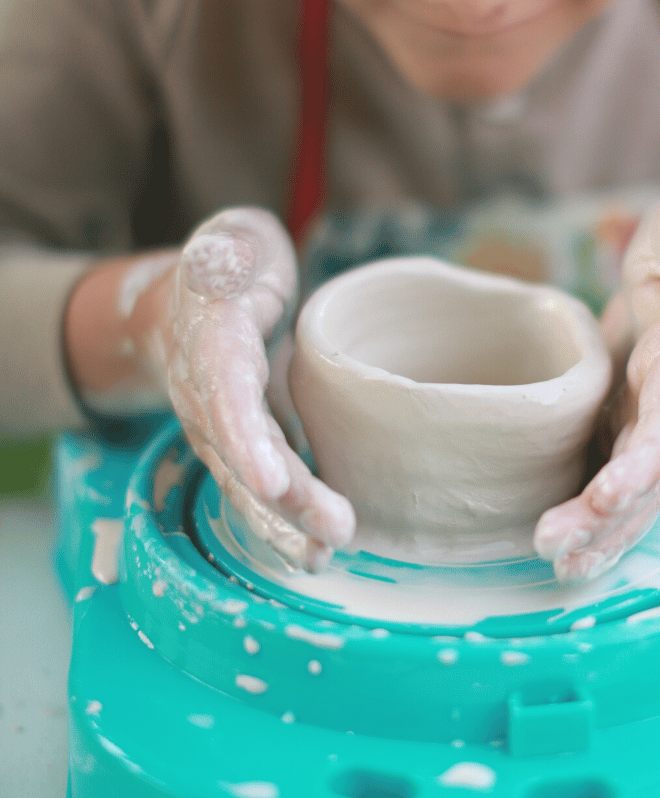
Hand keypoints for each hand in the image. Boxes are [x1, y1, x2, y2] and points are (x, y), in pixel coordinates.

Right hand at [65, 208, 354, 570]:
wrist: (187, 300)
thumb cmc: (226, 265)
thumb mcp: (227, 242)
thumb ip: (226, 252)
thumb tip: (221, 261)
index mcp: (209, 338)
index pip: (223, 393)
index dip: (244, 439)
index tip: (272, 480)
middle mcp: (205, 393)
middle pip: (240, 454)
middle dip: (282, 499)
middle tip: (333, 530)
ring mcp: (217, 425)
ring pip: (246, 482)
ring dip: (284, 524)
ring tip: (324, 556)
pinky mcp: (238, 444)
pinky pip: (258, 487)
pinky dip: (284, 522)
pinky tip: (316, 552)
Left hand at [532, 196, 659, 584]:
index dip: (645, 458)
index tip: (608, 494)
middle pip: (647, 471)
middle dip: (606, 514)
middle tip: (551, 542)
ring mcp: (652, 427)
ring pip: (635, 493)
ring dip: (599, 532)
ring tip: (553, 559)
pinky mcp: (627, 436)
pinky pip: (617, 491)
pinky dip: (595, 525)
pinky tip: (564, 555)